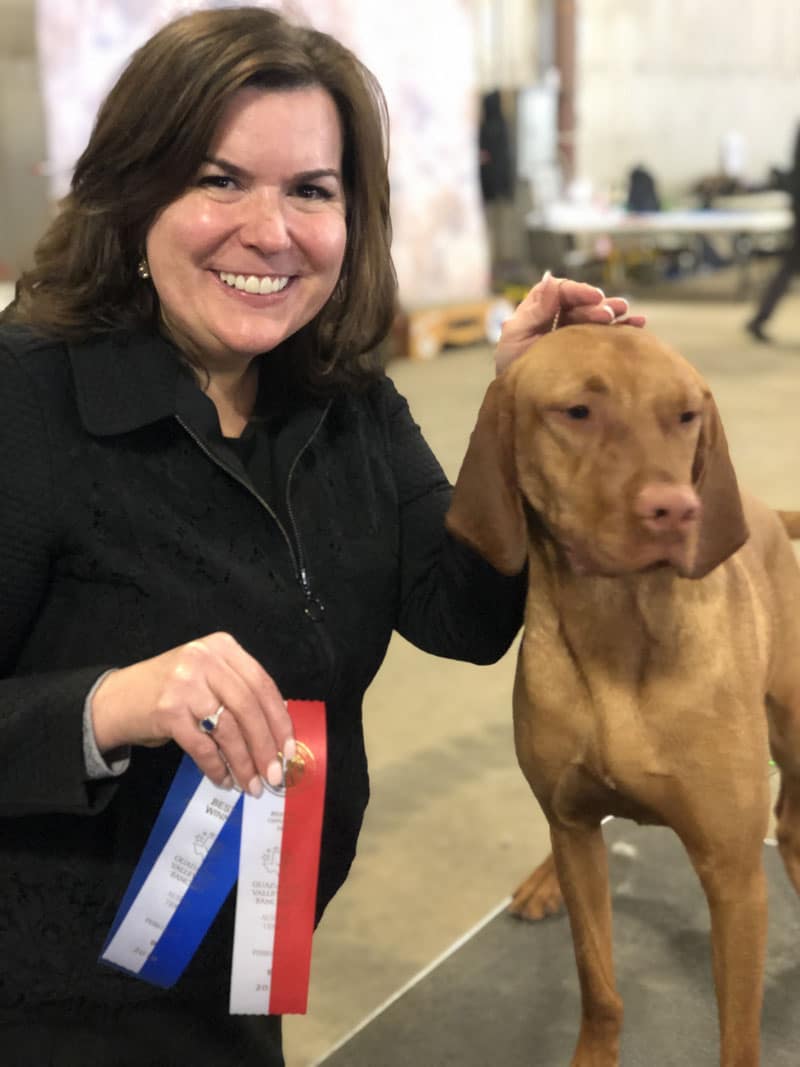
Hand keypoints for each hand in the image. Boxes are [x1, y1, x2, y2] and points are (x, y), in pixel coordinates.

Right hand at [91, 632, 293, 796]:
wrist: (116, 699)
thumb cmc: (171, 690)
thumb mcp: (208, 676)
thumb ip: (239, 692)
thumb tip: (277, 733)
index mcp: (222, 647)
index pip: (262, 684)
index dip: (279, 720)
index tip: (289, 749)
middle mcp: (204, 659)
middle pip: (248, 707)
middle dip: (265, 746)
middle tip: (274, 775)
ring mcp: (184, 684)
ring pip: (228, 729)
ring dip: (243, 763)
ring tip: (251, 784)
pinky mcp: (167, 711)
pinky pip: (202, 746)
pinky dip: (216, 767)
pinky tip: (223, 780)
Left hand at [494, 270, 645, 374]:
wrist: (521, 405)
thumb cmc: (513, 371)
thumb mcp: (515, 339)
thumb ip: (533, 312)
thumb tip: (550, 279)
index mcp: (538, 313)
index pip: (560, 292)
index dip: (578, 291)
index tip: (595, 297)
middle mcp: (557, 320)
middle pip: (581, 304)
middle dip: (596, 305)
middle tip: (609, 314)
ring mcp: (573, 335)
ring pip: (596, 316)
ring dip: (613, 311)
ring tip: (626, 313)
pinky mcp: (587, 352)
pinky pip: (606, 335)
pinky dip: (622, 328)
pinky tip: (638, 324)